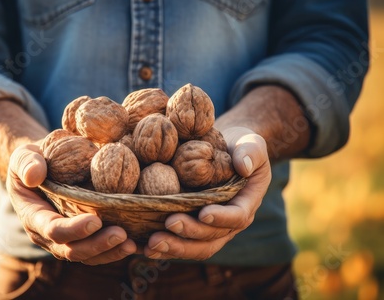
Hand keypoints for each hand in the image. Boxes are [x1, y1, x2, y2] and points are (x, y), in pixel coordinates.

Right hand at [6, 142, 136, 264]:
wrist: (41, 168)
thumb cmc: (33, 159)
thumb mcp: (24, 156)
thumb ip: (26, 163)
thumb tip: (34, 176)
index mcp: (33, 217)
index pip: (53, 230)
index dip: (74, 229)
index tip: (95, 220)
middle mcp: (48, 235)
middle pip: (73, 250)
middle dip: (97, 245)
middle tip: (121, 234)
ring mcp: (67, 239)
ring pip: (88, 256)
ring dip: (110, 252)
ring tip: (132, 245)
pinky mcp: (82, 238)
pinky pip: (98, 251)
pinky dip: (116, 250)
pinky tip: (136, 245)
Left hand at [144, 127, 270, 259]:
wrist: (225, 150)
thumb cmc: (240, 145)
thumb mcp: (251, 144)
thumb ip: (250, 153)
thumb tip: (244, 166)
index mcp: (245, 204)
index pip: (237, 217)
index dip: (222, 218)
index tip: (204, 213)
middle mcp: (227, 223)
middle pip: (211, 237)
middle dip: (190, 234)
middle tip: (170, 224)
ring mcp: (209, 228)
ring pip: (194, 246)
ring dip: (173, 247)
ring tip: (152, 243)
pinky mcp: (191, 227)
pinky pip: (178, 242)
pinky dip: (162, 247)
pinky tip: (141, 247)